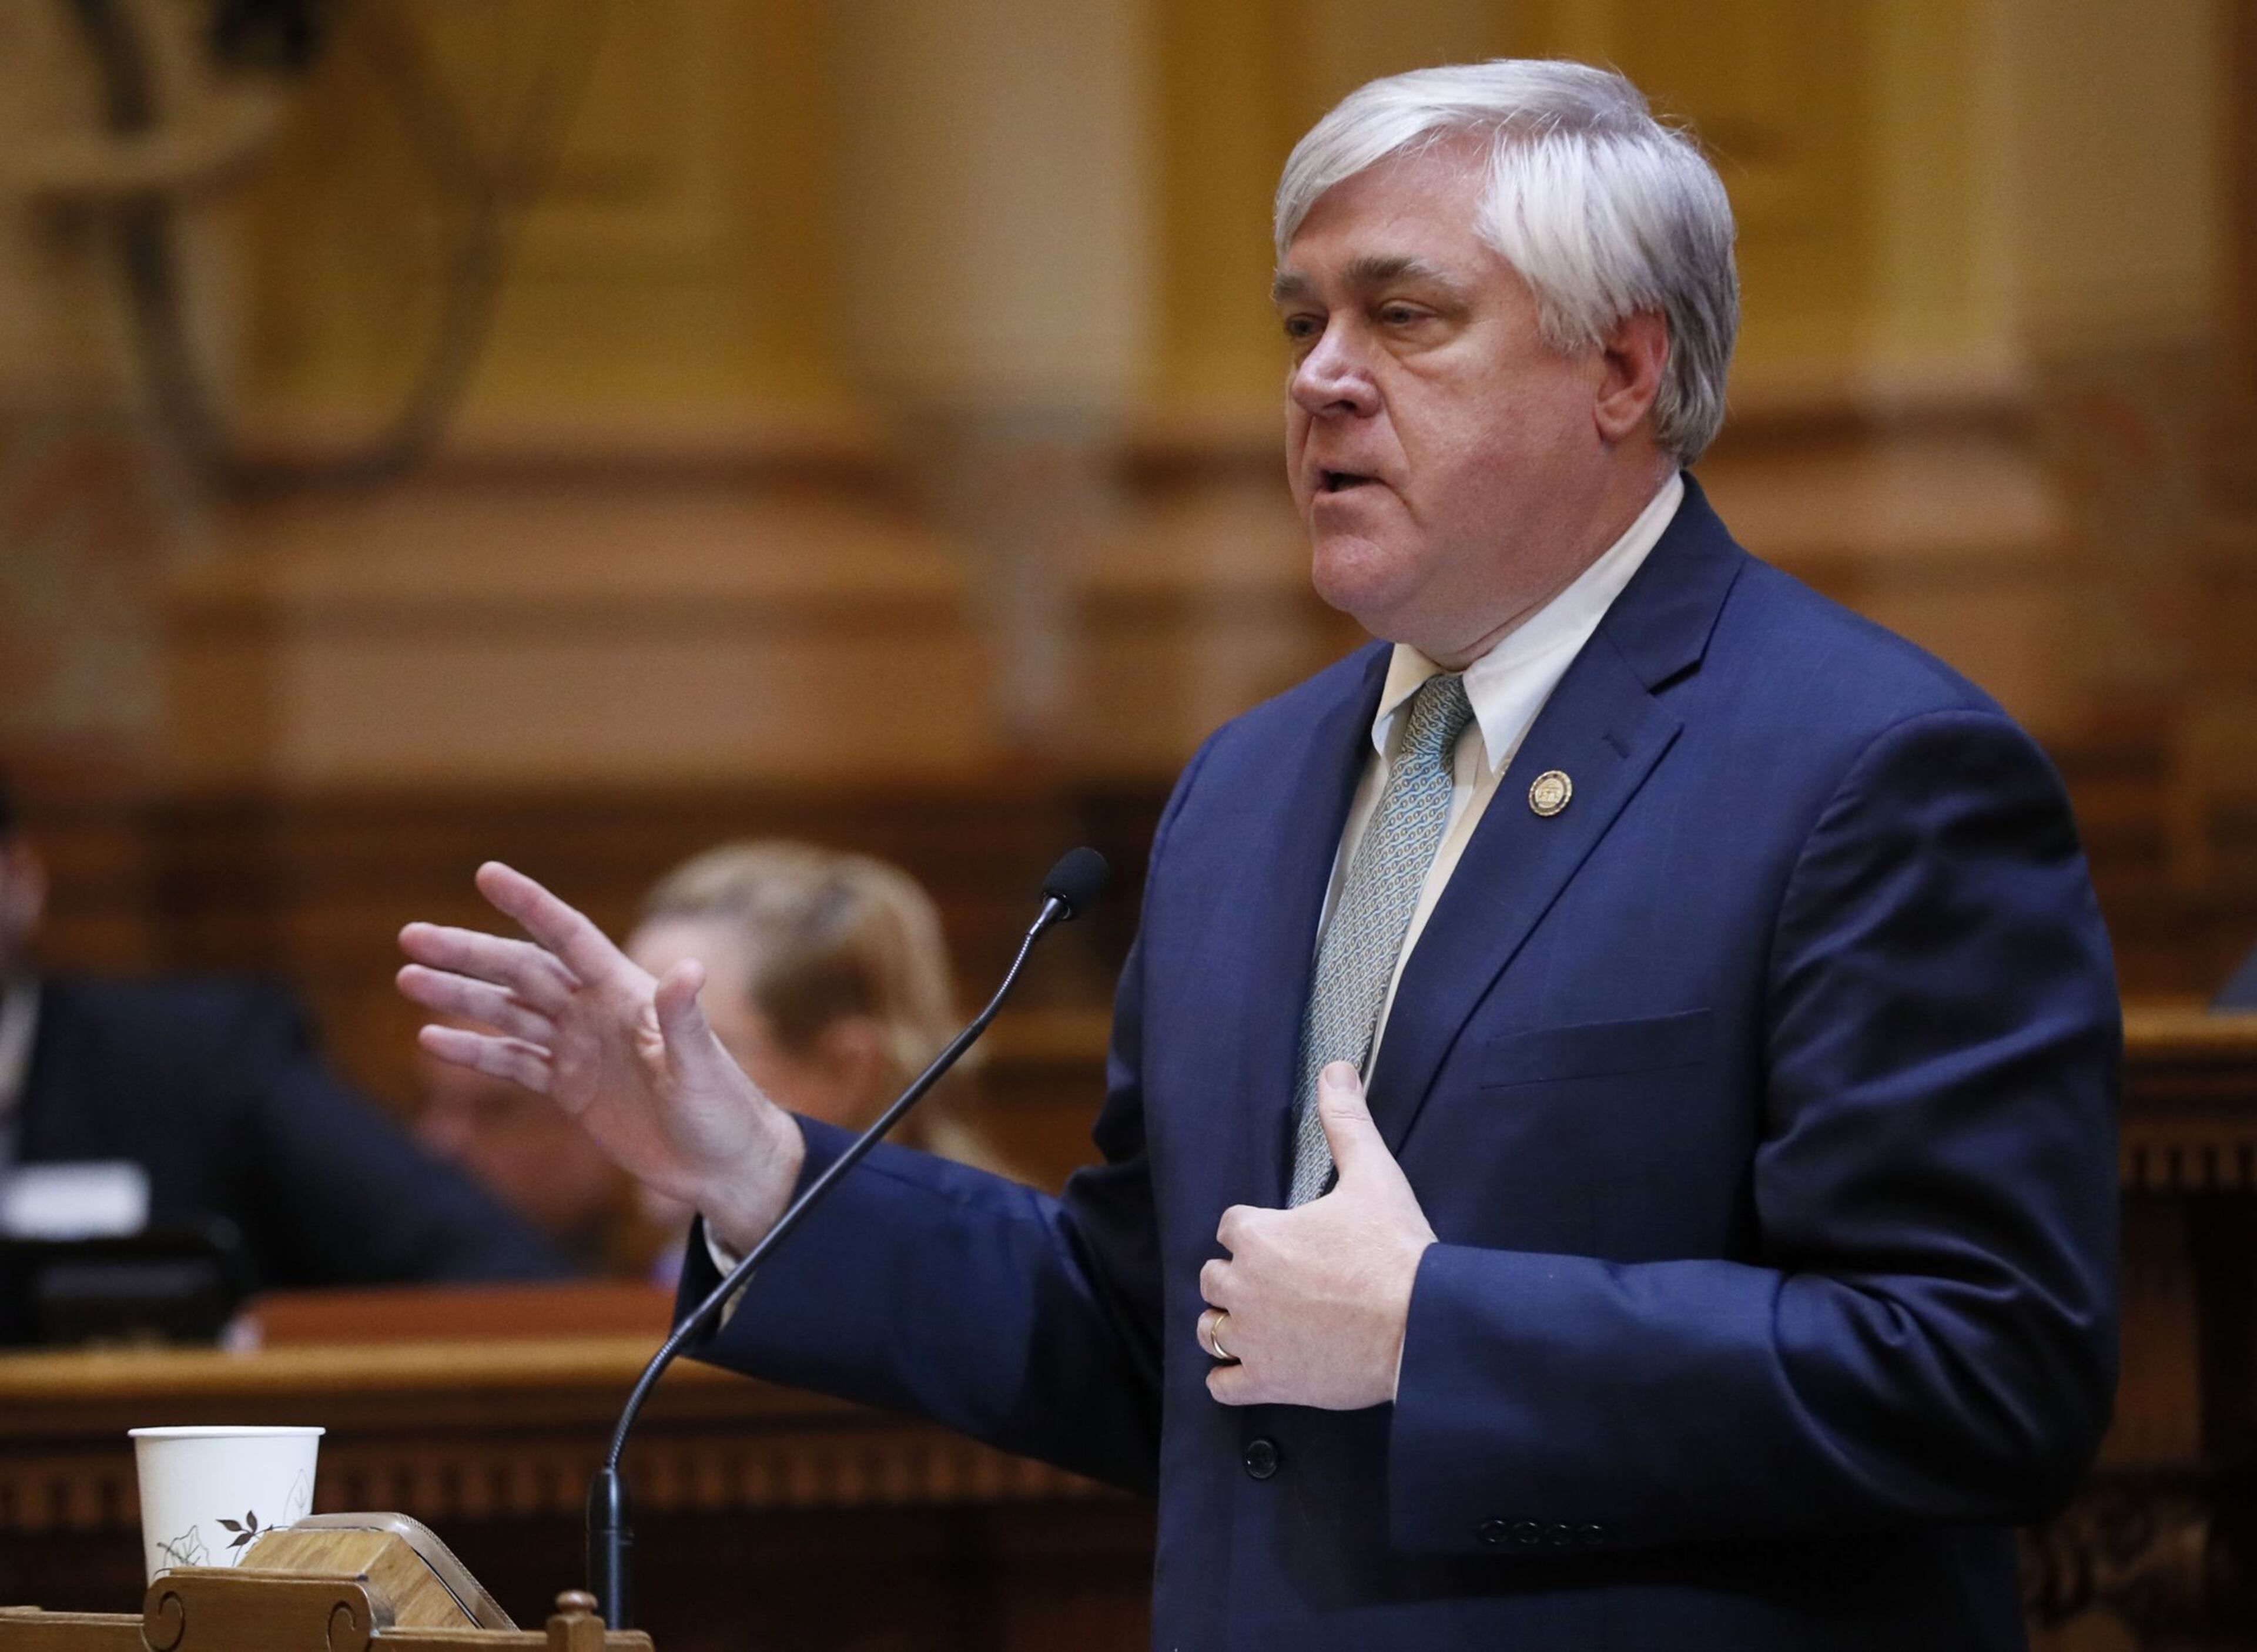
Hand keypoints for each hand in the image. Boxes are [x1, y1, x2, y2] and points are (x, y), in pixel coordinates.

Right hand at [396, 861, 803, 1250]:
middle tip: (411, 936)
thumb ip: (684, 1019)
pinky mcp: (570, 1088)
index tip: (486, 873)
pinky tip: (433, 1039)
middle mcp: (596, 1011)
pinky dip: (474, 1052)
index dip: (530, 905)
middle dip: (468, 952)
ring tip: (408, 979)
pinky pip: (513, 1062)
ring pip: (508, 1012)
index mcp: (626, 992)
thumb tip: (687, 970)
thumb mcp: (702, 1065)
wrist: (724, 1165)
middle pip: (522, 971)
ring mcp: (579, 1048)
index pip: (570, 936)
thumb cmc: (724, 1109)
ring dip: (460, 997)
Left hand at [1199, 1062, 1436, 1408]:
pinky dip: (1231, 1378)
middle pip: (1214, 1275)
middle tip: (1281, 1282)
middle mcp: (1242, 1285)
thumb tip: (1335, 1068)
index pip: (1230, 1226)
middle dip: (1239, 1276)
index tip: (1286, 1239)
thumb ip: (1346, 1120)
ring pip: (1210, 1328)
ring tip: (1263, 1322)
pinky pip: (1221, 1384)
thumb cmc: (1395, 1250)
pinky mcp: (1266, 1381)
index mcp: (1257, 1234)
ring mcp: (1251, 1337)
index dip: (1256, 1231)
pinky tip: (1255, 1368)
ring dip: (1229, 1323)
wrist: (1420, 1325)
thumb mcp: (1372, 1174)